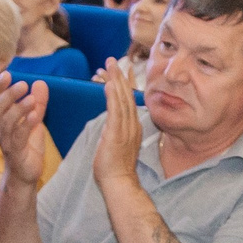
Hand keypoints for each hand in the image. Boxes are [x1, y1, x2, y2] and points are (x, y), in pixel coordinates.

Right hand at [0, 73, 50, 188]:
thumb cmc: (27, 147)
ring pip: (8, 122)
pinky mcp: (15, 153)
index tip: (7, 73)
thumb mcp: (34, 122)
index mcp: (3, 120)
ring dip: (19, 109)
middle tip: (22, 84)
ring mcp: (6, 141)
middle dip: (9, 95)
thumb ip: (37, 103)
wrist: (24, 176)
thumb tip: (40, 82)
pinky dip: (26, 126)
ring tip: (31, 99)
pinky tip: (35, 116)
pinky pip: (18, 138)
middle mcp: (1, 129)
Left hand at [91, 68, 142, 190]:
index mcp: (133, 127)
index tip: (124, 69)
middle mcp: (132, 124)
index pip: (130, 100)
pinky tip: (110, 85)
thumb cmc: (116, 168)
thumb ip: (117, 131)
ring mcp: (125, 129)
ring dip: (116, 81)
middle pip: (127, 96)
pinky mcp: (116, 134)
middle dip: (119, 76)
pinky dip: (114, 96)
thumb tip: (112, 124)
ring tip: (110, 65)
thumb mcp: (119, 145)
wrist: (119, 182)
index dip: (127, 83)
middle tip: (112, 60)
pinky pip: (115, 111)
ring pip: (121, 100)